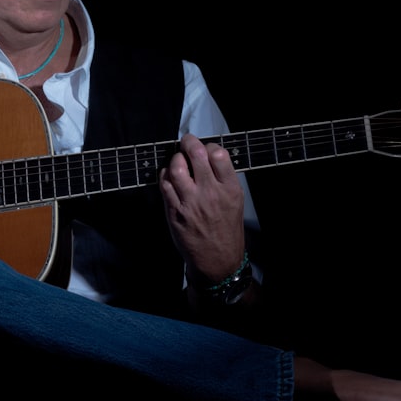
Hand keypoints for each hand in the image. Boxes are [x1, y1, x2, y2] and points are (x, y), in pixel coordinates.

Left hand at [159, 134, 245, 281]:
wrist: (217, 259)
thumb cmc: (226, 230)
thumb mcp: (236, 202)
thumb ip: (224, 179)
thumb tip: (210, 157)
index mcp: (229, 189)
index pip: (218, 154)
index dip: (209, 146)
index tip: (206, 148)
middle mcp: (210, 193)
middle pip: (196, 155)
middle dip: (188, 142)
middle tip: (186, 142)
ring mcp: (190, 202)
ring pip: (176, 167)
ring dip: (175, 159)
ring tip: (178, 161)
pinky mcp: (174, 211)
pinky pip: (164, 184)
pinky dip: (164, 175)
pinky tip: (168, 176)